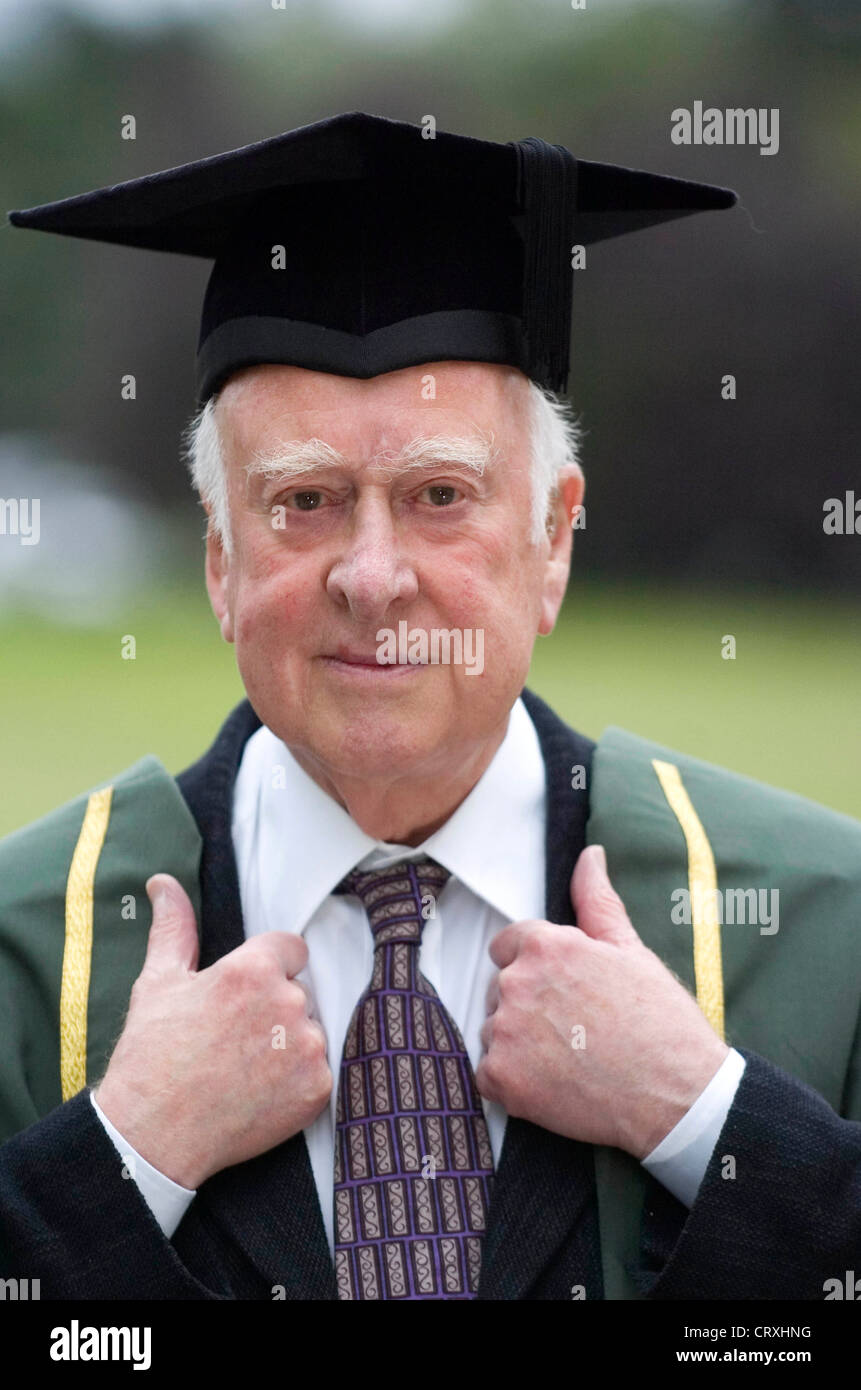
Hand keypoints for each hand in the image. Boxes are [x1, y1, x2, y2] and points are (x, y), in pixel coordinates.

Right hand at [92, 874, 331, 1187]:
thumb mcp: (159, 982)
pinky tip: (261, 1093)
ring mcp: (306, 1047)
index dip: (269, 969)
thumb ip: (175, 927)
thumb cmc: (151, 1055)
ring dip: (289, 1045)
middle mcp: (287, 1002)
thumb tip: (165, 883)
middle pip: (299, 992)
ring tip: (245, 1069)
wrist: (152, 1134)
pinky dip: (297, 1082)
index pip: (291, 948)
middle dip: (275, 1010)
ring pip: (310, 1031)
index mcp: (252, 970)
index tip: (245, 996)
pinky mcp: (317, 1087)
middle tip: (234, 1040)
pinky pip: (319, 1072)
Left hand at [475, 845, 728, 1158]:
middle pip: (500, 989)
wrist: (678, 1095)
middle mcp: (517, 983)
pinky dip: (511, 1083)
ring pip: (494, 1031)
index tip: (564, 994)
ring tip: (569, 1060)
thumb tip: (589, 856)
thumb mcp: (631, 950)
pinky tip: (552, 1085)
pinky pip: (488, 1074)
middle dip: (528, 1006)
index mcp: (545, 946)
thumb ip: (596, 900)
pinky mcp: (501, 1077)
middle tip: (575, 1031)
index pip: (508, 946)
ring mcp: (506, 1031)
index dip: (537, 970)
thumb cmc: (660, 1022)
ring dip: (519, 1045)